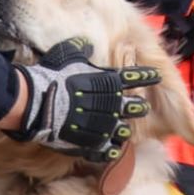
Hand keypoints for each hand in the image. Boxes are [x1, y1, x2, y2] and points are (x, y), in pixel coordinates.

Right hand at [13, 38, 157, 162]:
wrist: (37, 103)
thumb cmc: (53, 76)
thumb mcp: (68, 55)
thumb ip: (81, 49)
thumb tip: (87, 44)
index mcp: (108, 82)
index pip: (135, 78)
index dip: (146, 76)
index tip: (156, 76)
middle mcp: (111, 104)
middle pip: (135, 107)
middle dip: (138, 107)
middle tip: (141, 107)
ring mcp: (103, 126)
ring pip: (123, 130)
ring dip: (124, 129)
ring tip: (125, 130)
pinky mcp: (91, 144)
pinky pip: (107, 150)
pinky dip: (110, 150)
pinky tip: (112, 150)